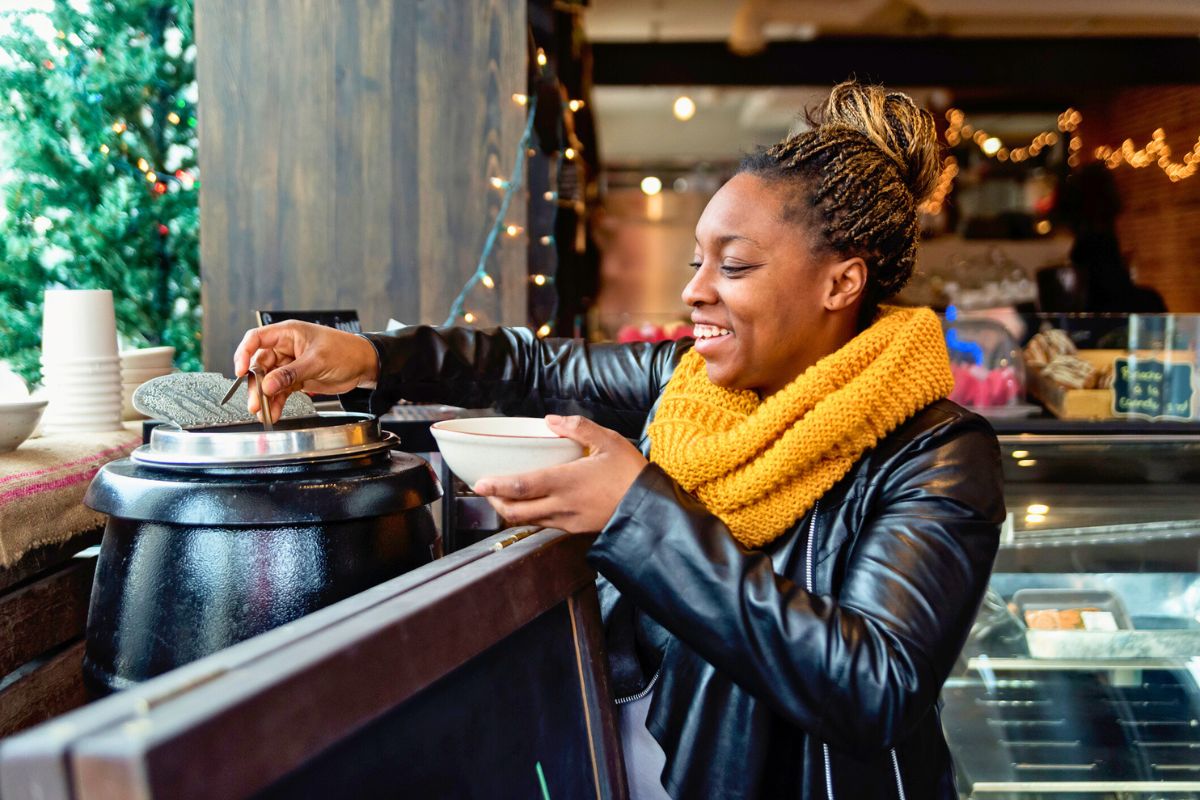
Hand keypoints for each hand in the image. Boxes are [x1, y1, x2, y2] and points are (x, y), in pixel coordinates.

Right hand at [232, 320, 378, 422]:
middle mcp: (285, 347)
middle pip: (260, 364)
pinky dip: (277, 401)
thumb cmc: (345, 351)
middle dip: (256, 384)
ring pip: (269, 380)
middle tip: (256, 402)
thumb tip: (268, 385)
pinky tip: (275, 412)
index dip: (244, 354)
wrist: (364, 365)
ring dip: (265, 396)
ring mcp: (290, 364)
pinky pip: (281, 390)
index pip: (256, 339)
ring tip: (264, 412)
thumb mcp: (316, 361)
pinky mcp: (296, 378)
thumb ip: (291, 374)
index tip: (239, 371)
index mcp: (288, 333)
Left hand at [473, 415, 648, 533]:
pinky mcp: (576, 530)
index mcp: (567, 482)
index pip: (522, 486)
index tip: (479, 482)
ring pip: (528, 521)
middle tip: (487, 489)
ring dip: (511, 510)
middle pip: (516, 511)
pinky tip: (535, 503)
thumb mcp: (610, 441)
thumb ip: (579, 428)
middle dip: (496, 502)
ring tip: (506, 495)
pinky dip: (531, 515)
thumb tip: (552, 420)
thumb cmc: (632, 474)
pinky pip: (545, 525)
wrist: (652, 510)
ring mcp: (568, 521)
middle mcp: (562, 506)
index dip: (497, 485)